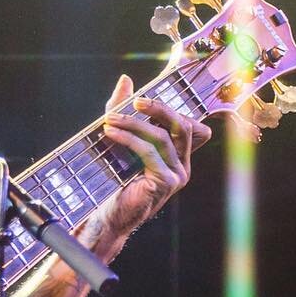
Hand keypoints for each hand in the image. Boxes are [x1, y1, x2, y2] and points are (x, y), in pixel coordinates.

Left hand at [93, 74, 210, 240]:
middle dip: (159, 109)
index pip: (187, 122)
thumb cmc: (113, 180)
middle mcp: (183, 164)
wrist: (108, 216)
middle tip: (136, 101)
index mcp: (178, 155)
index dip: (173, 104)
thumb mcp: (119, 138)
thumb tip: (126, 80)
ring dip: (135, 124)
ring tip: (110, 119)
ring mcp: (178, 174)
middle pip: (182, 125)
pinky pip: (150, 153)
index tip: (153, 86)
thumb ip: (123, 110)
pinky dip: (129, 139)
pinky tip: (111, 133)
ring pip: (163, 137)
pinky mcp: (166, 182)